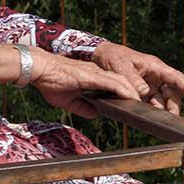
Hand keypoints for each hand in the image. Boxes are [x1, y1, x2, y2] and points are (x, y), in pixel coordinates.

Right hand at [30, 51, 145, 117]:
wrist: (39, 68)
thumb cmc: (49, 82)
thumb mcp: (67, 100)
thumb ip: (82, 107)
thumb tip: (95, 114)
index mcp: (93, 77)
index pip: (115, 84)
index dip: (126, 93)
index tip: (134, 104)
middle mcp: (97, 72)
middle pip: (123, 81)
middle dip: (135, 92)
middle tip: (145, 105)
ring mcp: (95, 73)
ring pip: (121, 81)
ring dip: (133, 92)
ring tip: (143, 104)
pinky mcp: (90, 75)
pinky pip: (112, 82)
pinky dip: (123, 90)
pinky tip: (131, 97)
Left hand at [89, 41, 183, 112]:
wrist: (102, 55)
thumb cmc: (114, 57)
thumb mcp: (122, 67)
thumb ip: (134, 81)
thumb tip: (144, 94)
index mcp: (155, 66)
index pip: (176, 78)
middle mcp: (155, 76)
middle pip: (171, 92)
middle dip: (173, 105)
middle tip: (171, 118)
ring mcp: (149, 84)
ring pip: (162, 99)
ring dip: (161, 110)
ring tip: (158, 119)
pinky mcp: (141, 91)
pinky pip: (150, 102)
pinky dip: (150, 109)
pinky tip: (148, 117)